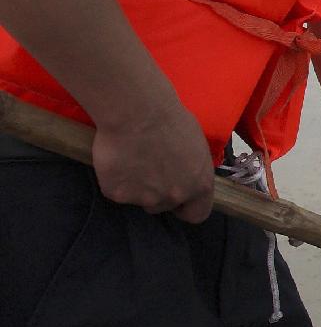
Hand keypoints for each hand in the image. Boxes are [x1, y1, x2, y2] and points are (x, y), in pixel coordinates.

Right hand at [90, 99, 214, 222]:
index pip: (197, 214)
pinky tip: (118, 158)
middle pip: (164, 205)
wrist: (138, 113)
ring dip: (137, 186)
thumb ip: (192, 170)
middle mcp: (173, 197)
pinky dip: (115, 178)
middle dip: (158, 192)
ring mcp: (143, 198)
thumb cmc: (172, 121)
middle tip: (149, 168)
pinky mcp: (116, 193)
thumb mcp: (196, 147)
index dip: (187, 207)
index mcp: (199, 185)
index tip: (179, 200)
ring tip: (133, 159)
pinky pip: (115, 189)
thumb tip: (185, 175)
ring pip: (139, 199)